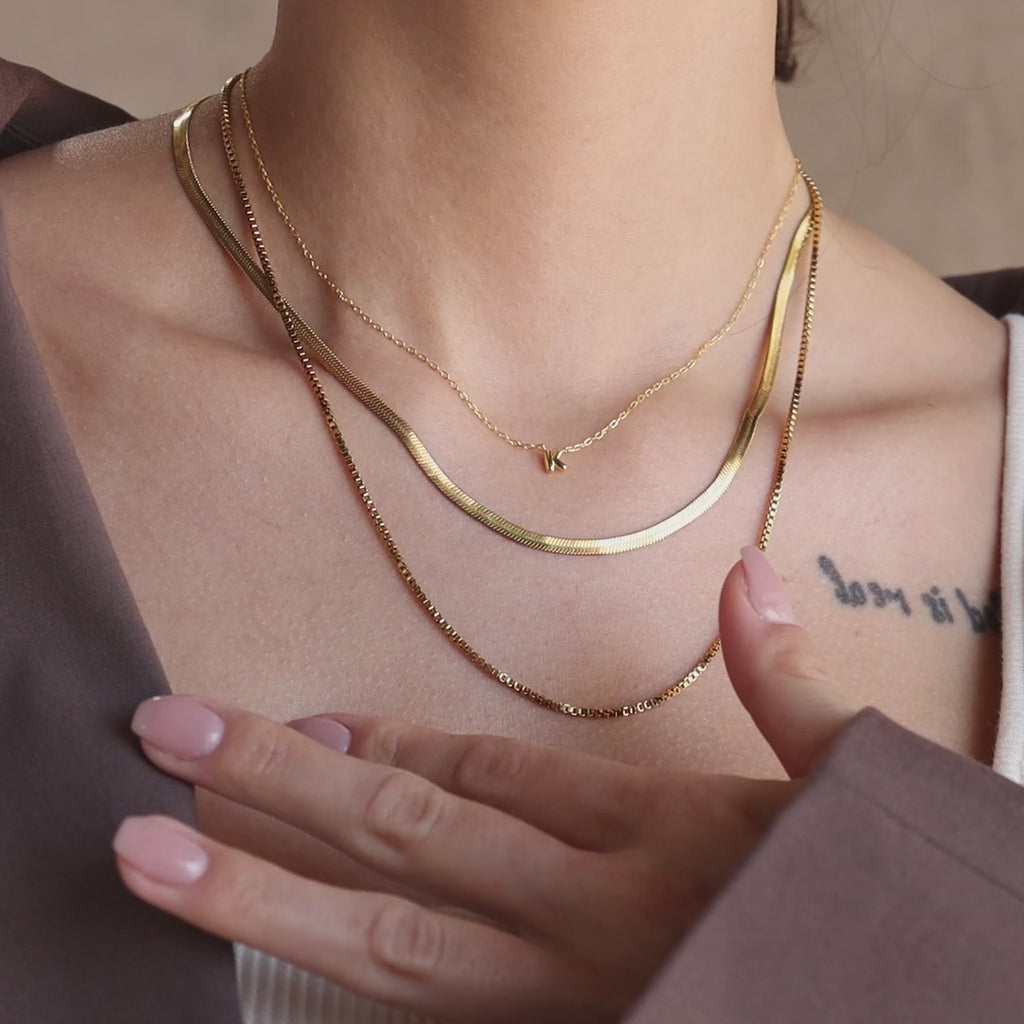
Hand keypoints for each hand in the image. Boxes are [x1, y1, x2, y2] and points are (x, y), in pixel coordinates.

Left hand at [113, 548, 856, 1022]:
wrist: (915, 1018)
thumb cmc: (870, 910)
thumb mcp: (852, 788)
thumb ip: (787, 682)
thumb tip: (753, 573)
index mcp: (662, 837)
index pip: (489, 774)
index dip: (387, 738)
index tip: (299, 714)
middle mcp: (594, 917)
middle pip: (410, 838)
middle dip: (277, 785)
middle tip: (162, 739)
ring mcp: (565, 1000)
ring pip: (390, 947)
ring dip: (264, 897)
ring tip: (152, 856)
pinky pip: (429, 1021)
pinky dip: (348, 982)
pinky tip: (274, 956)